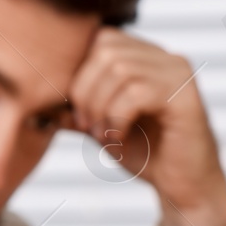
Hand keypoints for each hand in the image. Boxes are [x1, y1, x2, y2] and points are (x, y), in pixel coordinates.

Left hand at [69, 28, 225, 225]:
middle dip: (85, 90)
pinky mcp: (185, 95)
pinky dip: (117, 117)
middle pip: (106, 49)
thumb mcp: (102, 128)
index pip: (100, 39)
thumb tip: (40, 104)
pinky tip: (118, 137)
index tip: (74, 112)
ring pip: (119, 70)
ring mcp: (177, 72)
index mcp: (145, 57)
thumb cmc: (146, 155)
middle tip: (87, 125)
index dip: (78, 73)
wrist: (183, 186)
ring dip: (100, 107)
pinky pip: (136, 92)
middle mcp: (164, 57)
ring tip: (103, 135)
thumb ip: (76, 111)